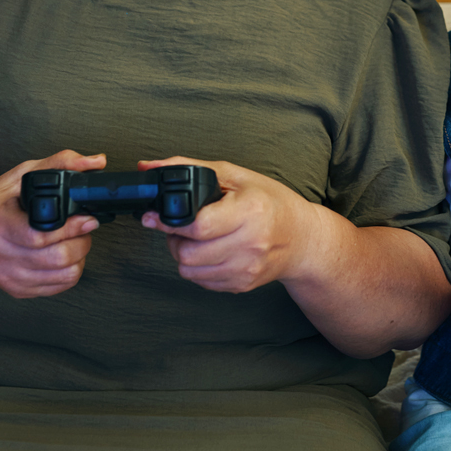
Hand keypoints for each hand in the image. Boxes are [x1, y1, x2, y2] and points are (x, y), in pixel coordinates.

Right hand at [0, 149, 105, 298]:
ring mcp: (8, 276)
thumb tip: (96, 162)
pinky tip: (64, 255)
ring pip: (65, 275)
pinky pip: (60, 286)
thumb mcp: (19, 176)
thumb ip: (58, 164)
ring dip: (80, 256)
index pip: (39, 235)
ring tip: (74, 239)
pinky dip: (71, 270)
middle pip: (58, 258)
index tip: (87, 218)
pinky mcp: (18, 290)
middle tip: (84, 226)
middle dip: (82, 240)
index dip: (71, 228)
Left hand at [138, 156, 321, 292]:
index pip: (197, 226)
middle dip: (174, 239)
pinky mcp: (242, 284)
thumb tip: (148, 166)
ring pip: (189, 271)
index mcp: (250, 211)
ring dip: (183, 254)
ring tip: (195, 238)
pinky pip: (201, 282)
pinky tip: (209, 252)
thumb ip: (189, 168)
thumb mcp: (235, 176)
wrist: (302, 238)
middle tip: (180, 226)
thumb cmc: (271, 203)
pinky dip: (197, 268)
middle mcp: (250, 243)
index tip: (153, 217)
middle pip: (188, 253)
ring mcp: (246, 268)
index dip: (168, 222)